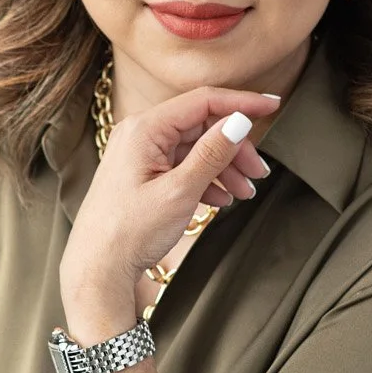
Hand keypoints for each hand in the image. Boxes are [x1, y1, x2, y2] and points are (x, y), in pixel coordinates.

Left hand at [59, 85, 278, 293]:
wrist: (98, 270)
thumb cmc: (130, 232)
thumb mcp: (180, 191)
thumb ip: (212, 153)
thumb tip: (240, 121)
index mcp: (145, 129)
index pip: (203, 102)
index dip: (242, 103)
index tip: (273, 106)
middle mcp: (140, 134)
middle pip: (202, 126)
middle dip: (235, 147)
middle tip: (259, 173)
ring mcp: (139, 155)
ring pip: (195, 148)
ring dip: (224, 167)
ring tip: (245, 192)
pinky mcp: (142, 175)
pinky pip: (182, 166)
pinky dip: (206, 179)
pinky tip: (221, 199)